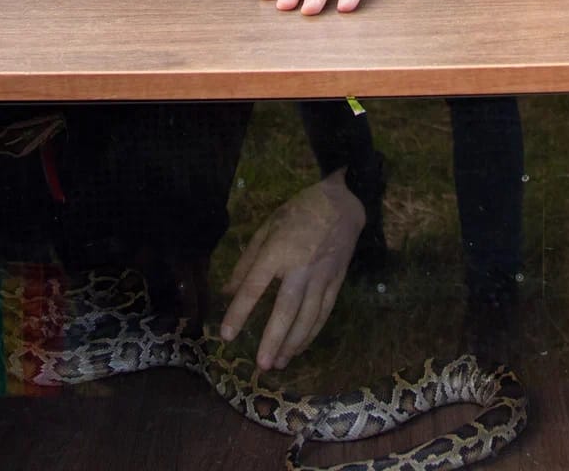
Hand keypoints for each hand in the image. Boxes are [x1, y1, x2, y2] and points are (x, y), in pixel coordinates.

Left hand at [220, 170, 364, 369]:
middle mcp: (300, 266)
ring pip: (308, 316)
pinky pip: (324, 313)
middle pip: (286, 308)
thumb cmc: (299, 213)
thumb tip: (227, 291)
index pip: (254, 285)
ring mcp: (321, 275)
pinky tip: (300, 347)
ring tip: (278, 363)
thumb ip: (247, 261)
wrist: (342, 204)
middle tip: (261, 365)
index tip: (226, 335)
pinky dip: (312, 333)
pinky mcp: (336, 281)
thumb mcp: (268, 227)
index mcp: (277, 249)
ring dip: (293, 343)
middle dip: (273, 339)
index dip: (239, 311)